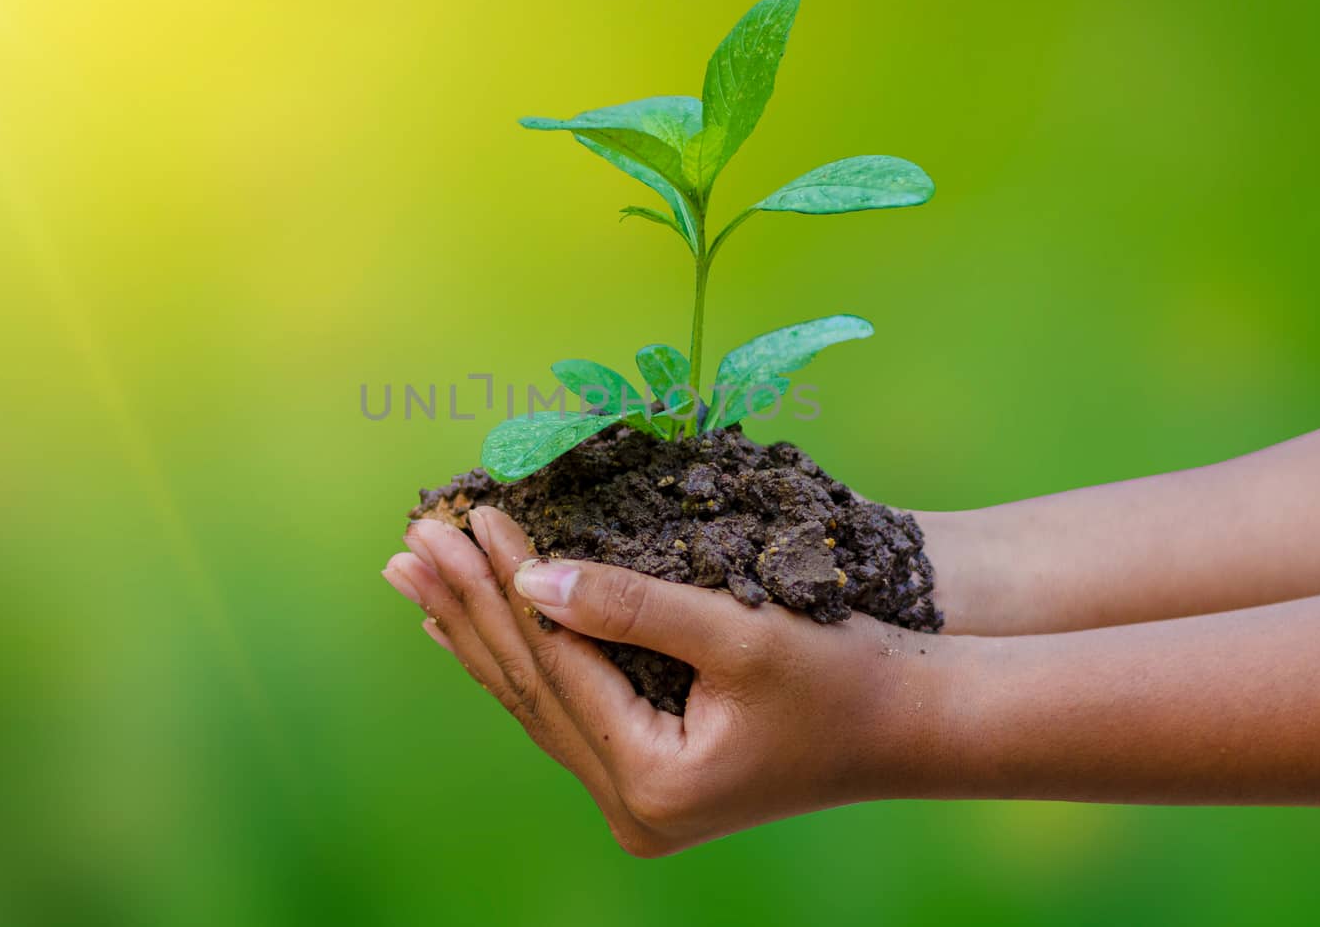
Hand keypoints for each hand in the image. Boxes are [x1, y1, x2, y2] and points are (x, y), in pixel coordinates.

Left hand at [384, 507, 958, 855]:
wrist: (909, 726)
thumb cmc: (842, 673)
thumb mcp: (739, 633)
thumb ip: (630, 607)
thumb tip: (530, 578)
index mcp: (651, 780)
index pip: (556, 664)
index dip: (507, 584)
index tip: (468, 513)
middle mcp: (633, 806)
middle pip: (530, 687)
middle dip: (467, 608)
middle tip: (410, 543)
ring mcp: (637, 801)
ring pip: (538, 702)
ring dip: (478, 633)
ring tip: (418, 580)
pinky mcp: (648, 780)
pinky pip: (564, 712)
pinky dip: (521, 661)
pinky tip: (475, 631)